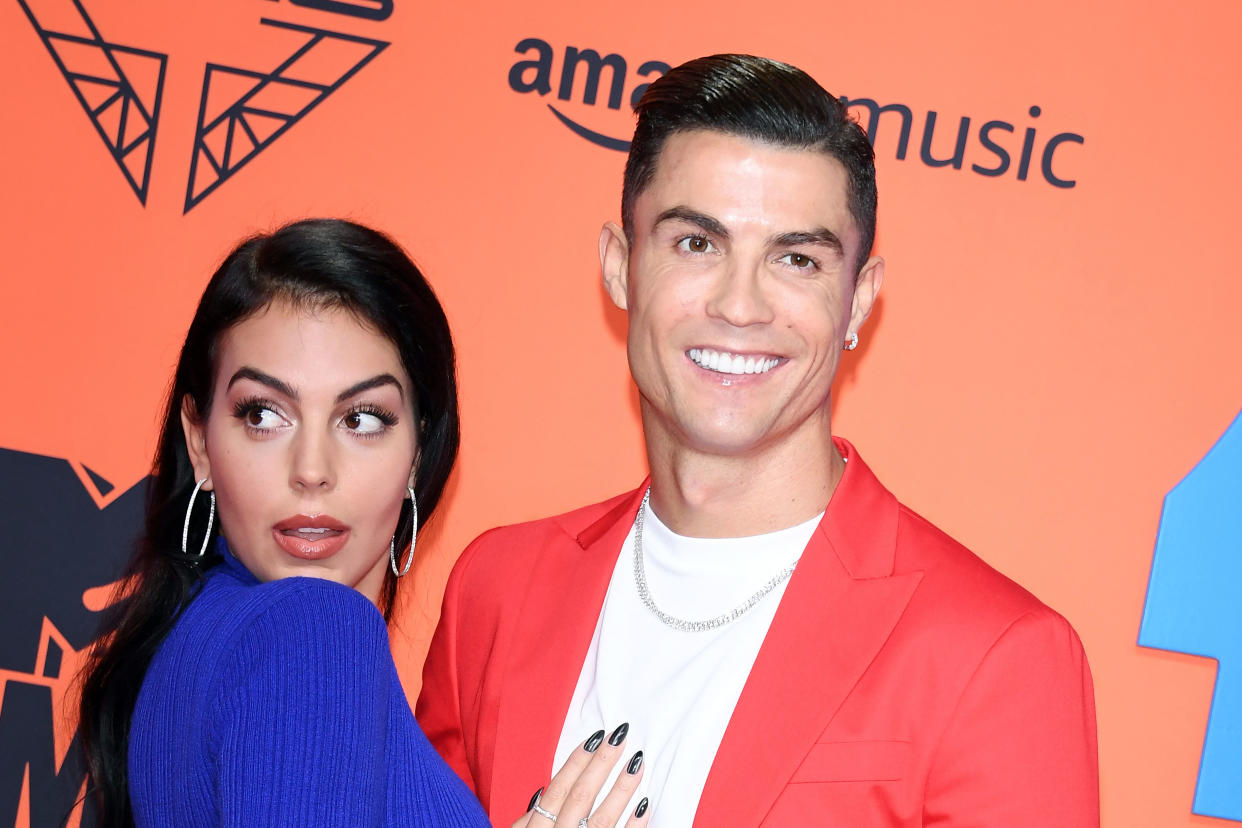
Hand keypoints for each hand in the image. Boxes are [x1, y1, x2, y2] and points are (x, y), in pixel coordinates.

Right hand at [511, 724, 650, 827]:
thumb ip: (525, 820)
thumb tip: (540, 793)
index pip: (558, 790)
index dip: (576, 762)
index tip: (595, 737)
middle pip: (580, 797)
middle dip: (601, 765)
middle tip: (619, 737)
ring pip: (602, 819)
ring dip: (621, 790)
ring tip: (637, 763)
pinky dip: (633, 826)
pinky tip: (644, 805)